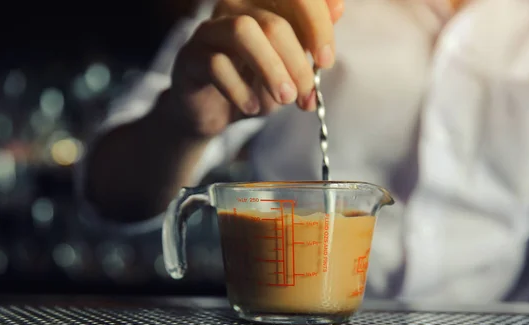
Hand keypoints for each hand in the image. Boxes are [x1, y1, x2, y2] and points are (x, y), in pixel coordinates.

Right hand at [169, 0, 344, 136]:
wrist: (213, 111)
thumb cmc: (254, 82)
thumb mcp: (291, 62)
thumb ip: (311, 36)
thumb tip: (338, 6)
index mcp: (263, 3)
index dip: (316, 26)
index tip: (326, 61)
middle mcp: (235, 7)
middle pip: (274, 21)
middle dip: (297, 62)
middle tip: (306, 94)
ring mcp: (210, 30)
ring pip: (243, 32)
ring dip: (271, 70)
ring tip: (285, 99)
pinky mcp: (190, 57)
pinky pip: (216, 65)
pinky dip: (240, 90)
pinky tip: (253, 107)